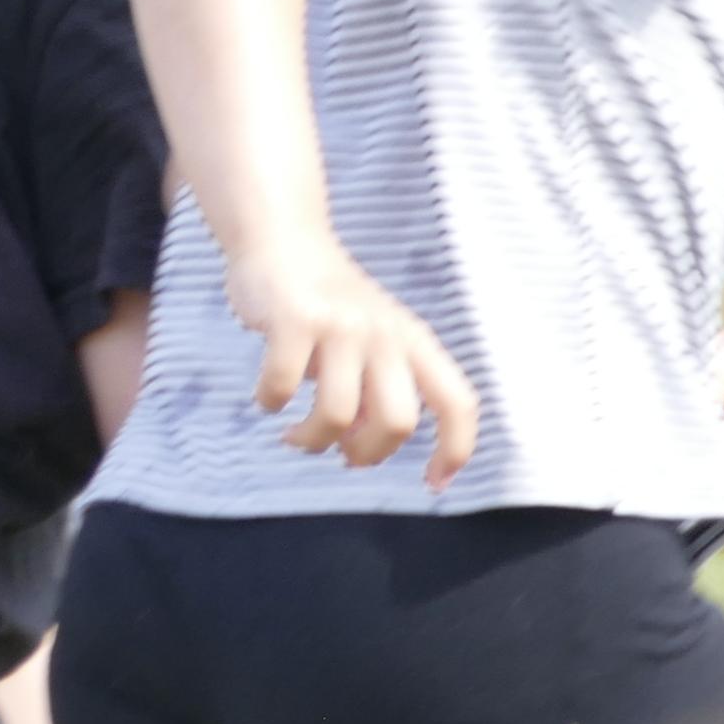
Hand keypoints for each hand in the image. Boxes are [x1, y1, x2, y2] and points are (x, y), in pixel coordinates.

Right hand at [230, 227, 482, 492]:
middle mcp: (385, 334)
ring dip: (311, 440)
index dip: (454, 450)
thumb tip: (360, 450)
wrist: (282, 240)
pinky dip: (270, 402)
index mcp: (414, 342)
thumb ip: (379, 388)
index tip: (434, 483)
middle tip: (341, 453)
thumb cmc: (327, 304)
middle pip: (397, 421)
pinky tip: (266, 397)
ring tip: (295, 436)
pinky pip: (280, 387)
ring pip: (337, 414)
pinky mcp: (294, 319)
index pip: (457, 403)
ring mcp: (340, 325)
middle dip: (367, 453)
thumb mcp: (373, 340)